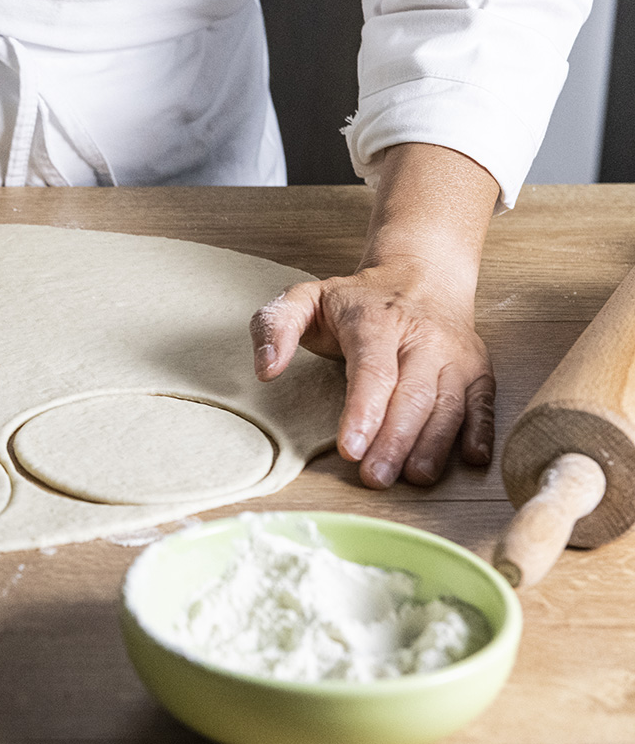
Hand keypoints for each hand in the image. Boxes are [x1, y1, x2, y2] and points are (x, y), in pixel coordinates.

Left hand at [250, 261, 494, 487]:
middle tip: (374, 477)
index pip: (373, 370)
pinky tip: (471, 459)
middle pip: (413, 394)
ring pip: (449, 403)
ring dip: (433, 444)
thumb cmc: (357, 300)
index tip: (350, 449)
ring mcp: (455, 354)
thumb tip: (266, 369)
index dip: (363, 411)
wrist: (422, 274)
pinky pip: (484, 402)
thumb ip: (275, 326)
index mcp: (377, 320)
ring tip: (413, 478)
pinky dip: (482, 431)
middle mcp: (423, 337)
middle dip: (394, 440)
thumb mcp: (306, 298)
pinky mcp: (477, 369)